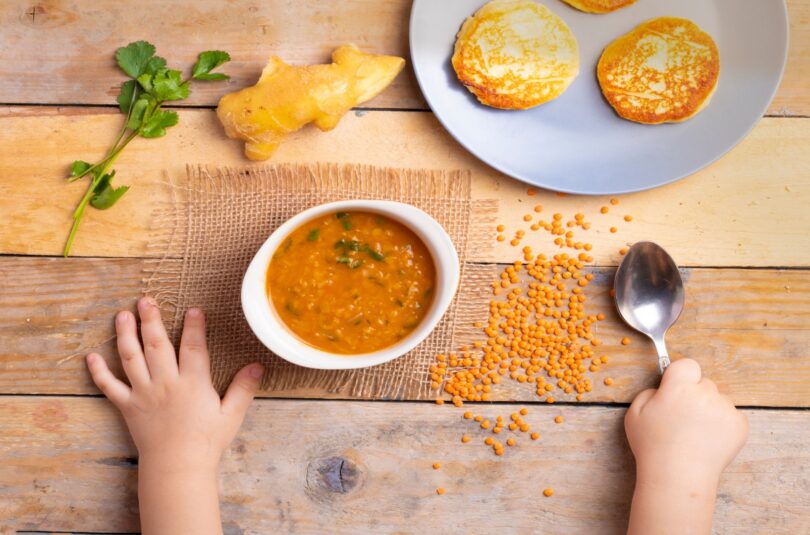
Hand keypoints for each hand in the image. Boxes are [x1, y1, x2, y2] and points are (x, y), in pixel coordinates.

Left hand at [86, 296, 263, 472]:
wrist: (177, 468)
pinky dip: (98, 371)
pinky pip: (109, 386)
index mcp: (192, 383)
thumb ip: (243, 388)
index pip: (193, 346)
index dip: (194, 326)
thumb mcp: (232, 415)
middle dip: (150, 319)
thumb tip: (258, 365)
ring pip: (131, 357)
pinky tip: (91, 356)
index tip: (193, 309)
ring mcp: (143, 393)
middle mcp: (165, 382)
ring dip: (125, 334)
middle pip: (156, 343)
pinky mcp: (127, 407)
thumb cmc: (206, 443)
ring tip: (122, 315)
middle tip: (146, 300)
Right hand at [625, 358, 748, 534]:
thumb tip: (663, 388)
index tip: (677, 388)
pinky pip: (732, 416)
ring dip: (710, 410)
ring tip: (695, 433)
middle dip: (695, 395)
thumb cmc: (652, 446)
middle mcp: (704, 393)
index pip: (688, 364)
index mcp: (678, 387)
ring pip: (719, 400)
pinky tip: (709, 439)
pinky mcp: (739, 425)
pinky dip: (724, 425)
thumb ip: (649, 392)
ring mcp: (724, 409)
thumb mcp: (634, 413)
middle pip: (704, 384)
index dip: (682, 375)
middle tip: (683, 417)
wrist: (677, 477)